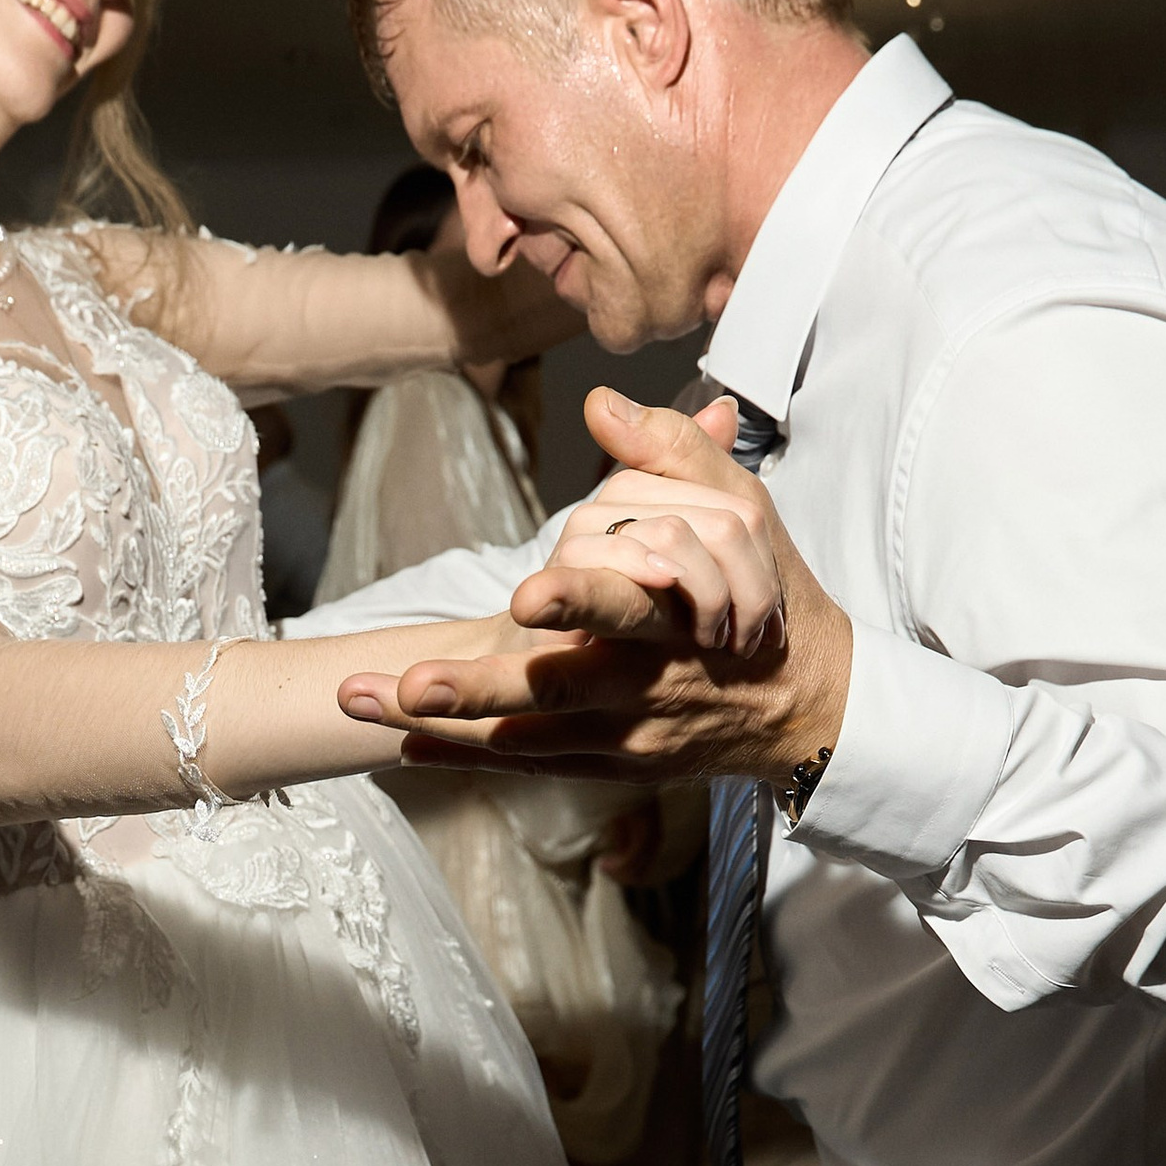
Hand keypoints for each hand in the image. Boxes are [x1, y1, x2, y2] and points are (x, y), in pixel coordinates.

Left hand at [337, 389, 851, 782]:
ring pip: (525, 734)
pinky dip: (464, 756)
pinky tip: (400, 744)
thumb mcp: (741, 509)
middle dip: (483, 686)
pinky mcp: (605, 761)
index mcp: (681, 613)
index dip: (581, 598)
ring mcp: (623, 730)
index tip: (527, 592)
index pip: (630, 604)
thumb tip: (598, 403)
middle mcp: (647, 681)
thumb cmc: (767, 594)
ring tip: (365, 701)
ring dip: (443, 721)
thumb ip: (670, 452)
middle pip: (560, 687)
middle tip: (416, 681)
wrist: (800, 704)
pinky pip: (525, 762)